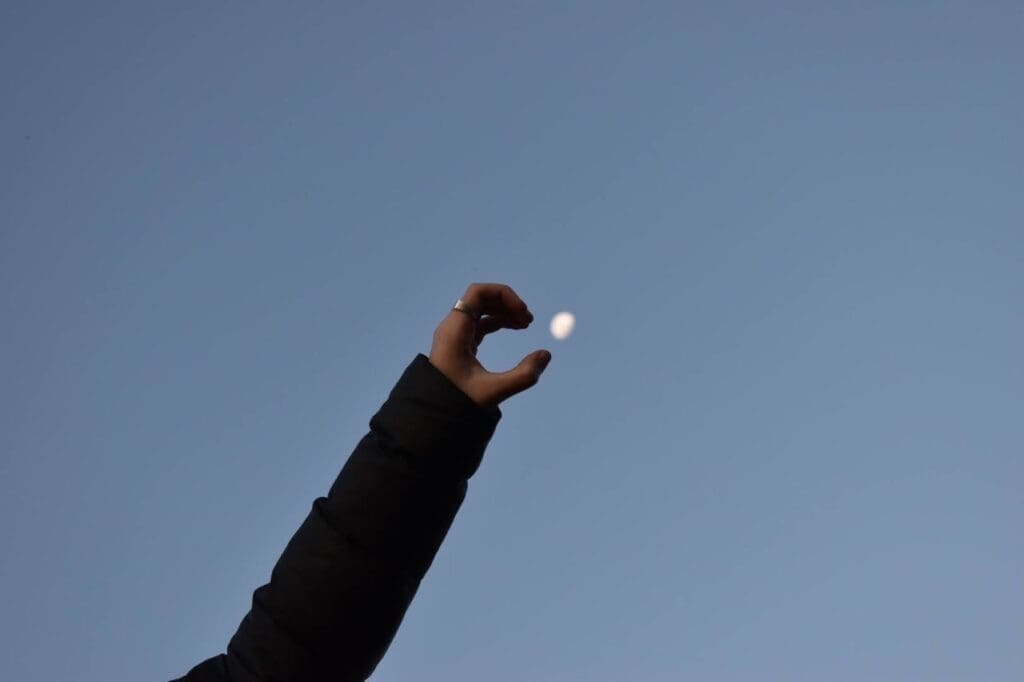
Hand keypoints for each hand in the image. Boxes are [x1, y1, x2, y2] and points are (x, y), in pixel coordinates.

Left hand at [429, 283, 552, 408]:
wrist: (434, 414)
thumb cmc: (458, 402)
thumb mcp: (494, 391)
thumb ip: (523, 375)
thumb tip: (546, 355)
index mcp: (456, 330)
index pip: (478, 293)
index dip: (503, 295)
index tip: (522, 311)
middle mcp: (453, 327)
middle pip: (481, 299)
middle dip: (506, 303)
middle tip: (529, 319)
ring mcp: (455, 335)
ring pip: (481, 311)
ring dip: (504, 312)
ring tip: (525, 323)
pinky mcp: (459, 344)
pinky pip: (480, 324)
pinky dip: (497, 322)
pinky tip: (514, 328)